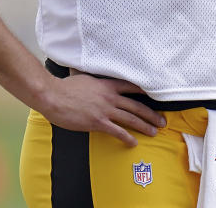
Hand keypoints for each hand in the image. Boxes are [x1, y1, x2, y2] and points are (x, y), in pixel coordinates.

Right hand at [38, 74, 166, 146]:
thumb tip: (86, 72)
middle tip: (162, 121)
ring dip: (144, 126)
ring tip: (154, 132)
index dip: (145, 91)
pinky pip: (117, 131)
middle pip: (136, 106)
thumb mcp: (81, 77)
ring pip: (131, 119)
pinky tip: (133, 142)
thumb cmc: (64, 87)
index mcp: (106, 85)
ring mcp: (105, 110)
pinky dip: (127, 138)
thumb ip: (90, 78)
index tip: (156, 95)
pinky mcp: (98, 122)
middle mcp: (109, 97)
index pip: (131, 87)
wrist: (53, 96)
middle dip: (151, 114)